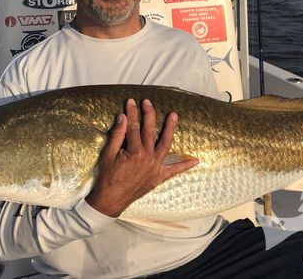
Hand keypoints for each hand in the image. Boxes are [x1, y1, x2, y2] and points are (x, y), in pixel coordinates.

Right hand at [85, 98, 198, 216]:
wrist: (110, 201)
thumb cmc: (107, 178)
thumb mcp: (108, 155)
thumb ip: (117, 135)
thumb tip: (122, 116)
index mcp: (134, 152)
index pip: (133, 127)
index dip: (132, 113)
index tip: (131, 102)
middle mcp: (148, 158)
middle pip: (149, 131)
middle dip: (149, 114)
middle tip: (147, 102)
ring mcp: (155, 167)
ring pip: (165, 144)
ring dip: (170, 129)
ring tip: (174, 115)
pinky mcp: (159, 177)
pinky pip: (174, 171)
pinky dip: (185, 166)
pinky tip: (195, 160)